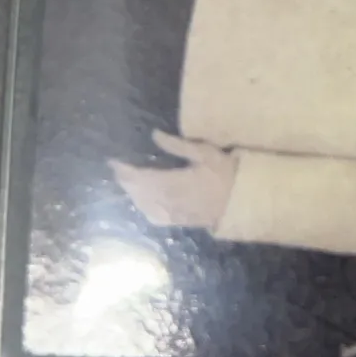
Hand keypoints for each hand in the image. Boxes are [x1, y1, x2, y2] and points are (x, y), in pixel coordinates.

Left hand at [111, 131, 238, 230]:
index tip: (114, 161)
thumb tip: (154, 134)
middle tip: (116, 170)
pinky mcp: (179, 221)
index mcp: (175, 182)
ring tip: (125, 182)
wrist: (242, 200)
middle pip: (139, 192)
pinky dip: (143, 208)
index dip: (125, 170)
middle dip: (125, 181)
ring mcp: (174, 213)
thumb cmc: (225, 172)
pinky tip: (141, 202)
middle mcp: (170, 200)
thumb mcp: (205, 152)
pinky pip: (154, 217)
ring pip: (144, 205)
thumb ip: (178, 145)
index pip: (142, 177)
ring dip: (132, 194)